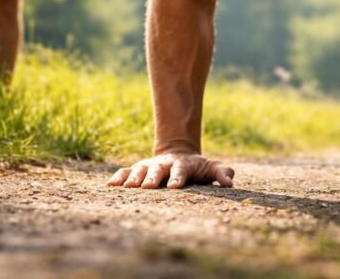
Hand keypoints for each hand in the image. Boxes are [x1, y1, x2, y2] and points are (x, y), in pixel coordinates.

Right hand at [107, 152, 234, 189]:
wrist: (179, 153)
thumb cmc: (197, 167)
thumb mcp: (210, 167)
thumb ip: (221, 172)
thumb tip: (229, 182)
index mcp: (182, 165)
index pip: (180, 171)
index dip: (178, 178)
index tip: (174, 186)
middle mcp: (164, 164)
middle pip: (157, 170)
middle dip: (152, 178)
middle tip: (147, 187)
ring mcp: (150, 166)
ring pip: (140, 169)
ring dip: (133, 177)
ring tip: (128, 187)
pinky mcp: (139, 169)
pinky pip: (126, 171)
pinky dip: (119, 176)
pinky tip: (110, 184)